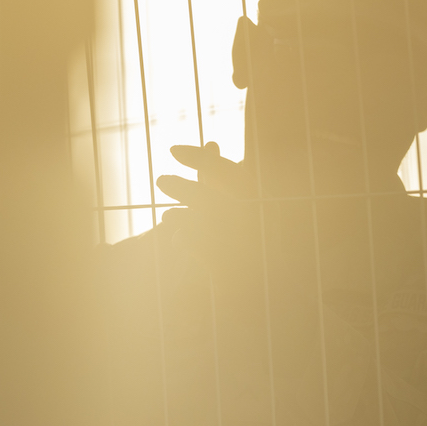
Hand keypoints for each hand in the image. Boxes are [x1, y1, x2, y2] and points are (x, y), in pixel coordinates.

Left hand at [156, 143, 266, 282]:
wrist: (265, 283)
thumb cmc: (250, 236)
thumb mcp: (239, 203)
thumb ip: (223, 177)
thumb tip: (211, 142)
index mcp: (263, 203)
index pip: (229, 173)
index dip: (200, 158)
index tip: (172, 150)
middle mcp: (258, 223)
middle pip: (211, 201)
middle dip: (183, 188)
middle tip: (160, 180)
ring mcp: (246, 248)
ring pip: (203, 224)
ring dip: (180, 216)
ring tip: (168, 216)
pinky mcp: (231, 271)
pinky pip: (198, 248)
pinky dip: (183, 239)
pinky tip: (177, 239)